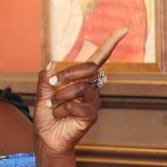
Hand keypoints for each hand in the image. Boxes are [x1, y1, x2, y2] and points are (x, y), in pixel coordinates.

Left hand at [34, 28, 127, 156]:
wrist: (46, 137)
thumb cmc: (46, 114)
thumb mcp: (42, 92)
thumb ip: (46, 77)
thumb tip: (53, 62)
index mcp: (81, 79)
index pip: (99, 58)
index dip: (110, 43)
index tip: (124, 29)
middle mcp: (91, 88)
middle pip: (89, 68)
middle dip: (67, 73)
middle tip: (51, 84)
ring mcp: (93, 102)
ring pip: (79, 87)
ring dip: (59, 96)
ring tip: (52, 105)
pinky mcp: (91, 116)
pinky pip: (74, 105)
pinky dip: (59, 109)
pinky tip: (57, 115)